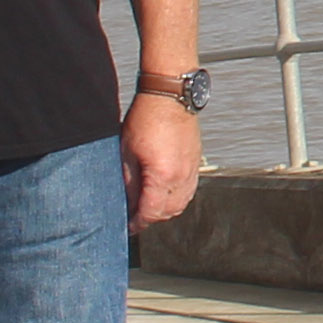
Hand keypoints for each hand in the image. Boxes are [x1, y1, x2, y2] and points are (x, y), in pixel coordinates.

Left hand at [119, 92, 203, 228]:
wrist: (169, 96)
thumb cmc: (147, 117)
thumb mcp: (127, 151)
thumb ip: (129, 181)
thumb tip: (128, 200)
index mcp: (163, 175)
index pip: (151, 211)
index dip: (139, 222)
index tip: (130, 226)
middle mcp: (181, 175)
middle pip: (169, 211)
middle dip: (152, 218)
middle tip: (137, 218)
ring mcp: (191, 169)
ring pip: (182, 203)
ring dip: (166, 210)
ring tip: (151, 207)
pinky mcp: (195, 161)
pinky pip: (190, 189)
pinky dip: (178, 198)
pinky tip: (167, 194)